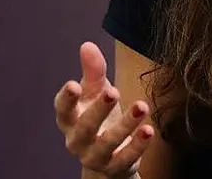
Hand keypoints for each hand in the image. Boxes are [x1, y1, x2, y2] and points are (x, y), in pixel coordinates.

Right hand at [55, 42, 154, 178]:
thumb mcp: (95, 91)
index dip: (67, 98)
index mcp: (69, 119)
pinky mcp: (115, 167)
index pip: (63, 109)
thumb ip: (92, 71)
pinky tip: (149, 130)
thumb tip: (87, 45)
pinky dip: (137, 145)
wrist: (107, 155)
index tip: (74, 84)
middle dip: (99, 110)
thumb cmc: (98, 115)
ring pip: (108, 143)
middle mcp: (78, 140)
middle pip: (86, 126)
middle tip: (113, 91)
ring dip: (126, 125)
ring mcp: (95, 156)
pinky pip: (126, 158)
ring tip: (142, 106)